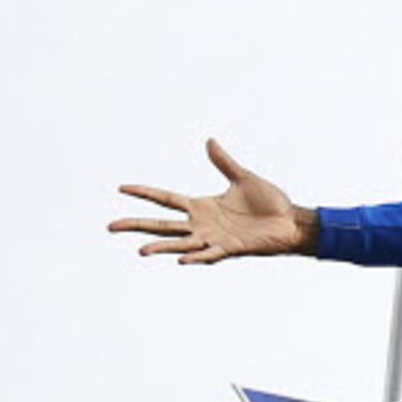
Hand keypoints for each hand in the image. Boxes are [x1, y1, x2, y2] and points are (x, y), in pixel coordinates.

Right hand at [109, 139, 315, 261]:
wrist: (292, 222)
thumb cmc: (270, 203)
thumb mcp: (243, 178)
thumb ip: (224, 163)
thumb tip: (210, 141)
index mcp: (201, 206)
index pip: (165, 199)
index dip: (144, 193)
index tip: (121, 188)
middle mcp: (202, 224)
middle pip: (161, 225)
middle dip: (136, 226)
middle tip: (109, 227)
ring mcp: (214, 238)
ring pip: (180, 244)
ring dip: (161, 247)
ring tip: (140, 251)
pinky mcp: (230, 249)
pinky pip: (209, 254)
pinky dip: (197, 257)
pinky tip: (181, 260)